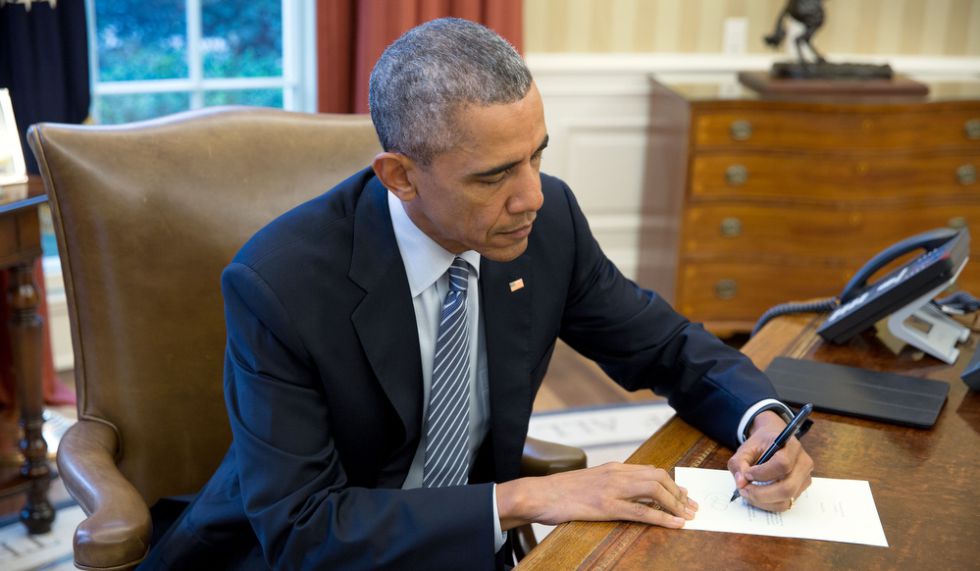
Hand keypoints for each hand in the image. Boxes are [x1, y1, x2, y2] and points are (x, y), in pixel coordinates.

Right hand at [496, 462, 697, 530]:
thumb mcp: (591, 481)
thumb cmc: (562, 491)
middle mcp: (616, 473)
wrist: (539, 494)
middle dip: (679, 493)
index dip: (672, 484)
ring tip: (688, 517)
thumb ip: (612, 482)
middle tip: (692, 508)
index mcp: (613, 467)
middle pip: (658, 477)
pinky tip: (675, 525)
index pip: (651, 470)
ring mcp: (612, 489)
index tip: (684, 496)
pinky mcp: (606, 506)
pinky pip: (641, 512)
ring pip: (654, 490)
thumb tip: (633, 491)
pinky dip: (662, 518)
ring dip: (676, 504)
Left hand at [727, 410, 813, 511]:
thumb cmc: (761, 444)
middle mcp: (803, 463)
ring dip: (763, 501)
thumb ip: (739, 463)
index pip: (782, 464)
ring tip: (748, 492)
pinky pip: (785, 503)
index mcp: (791, 446)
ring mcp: (804, 478)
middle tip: (744, 490)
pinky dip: (768, 503)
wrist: (774, 442)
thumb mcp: (746, 448)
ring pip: (787, 499)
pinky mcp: (801, 490)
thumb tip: (741, 482)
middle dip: (761, 493)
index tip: (747, 474)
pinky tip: (757, 495)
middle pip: (787, 487)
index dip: (762, 473)